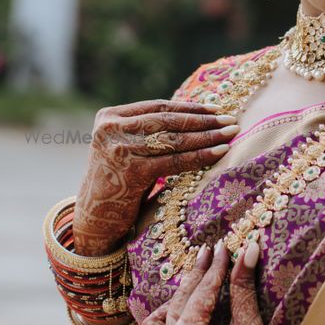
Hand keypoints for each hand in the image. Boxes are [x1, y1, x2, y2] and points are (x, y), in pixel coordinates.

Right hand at [73, 99, 239, 253]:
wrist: (94, 218)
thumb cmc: (118, 181)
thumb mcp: (127, 148)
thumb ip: (148, 131)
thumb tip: (197, 115)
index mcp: (109, 116)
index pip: (158, 106)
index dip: (189, 107)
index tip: (215, 108)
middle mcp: (111, 129)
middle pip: (168, 120)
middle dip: (203, 120)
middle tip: (230, 119)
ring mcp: (120, 149)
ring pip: (174, 140)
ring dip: (207, 136)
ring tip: (230, 133)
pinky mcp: (131, 172)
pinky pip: (174, 161)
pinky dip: (200, 156)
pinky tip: (220, 152)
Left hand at [139, 240, 287, 324]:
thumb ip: (243, 286)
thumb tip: (249, 247)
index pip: (203, 290)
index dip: (215, 266)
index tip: (222, 247)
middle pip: (181, 301)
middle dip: (197, 277)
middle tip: (209, 256)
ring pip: (157, 323)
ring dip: (173, 303)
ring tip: (191, 288)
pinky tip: (175, 321)